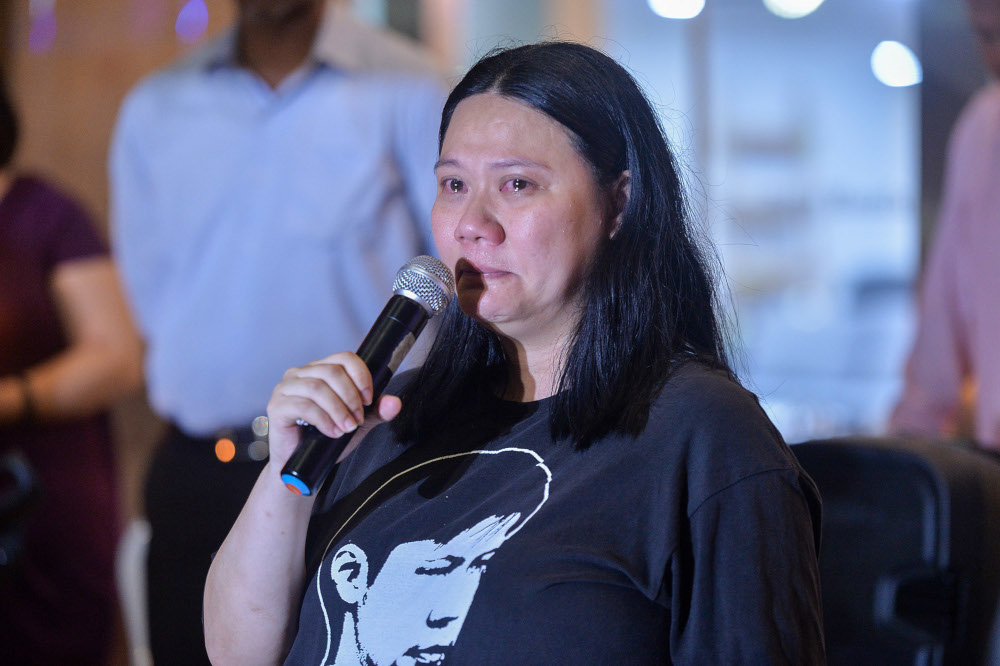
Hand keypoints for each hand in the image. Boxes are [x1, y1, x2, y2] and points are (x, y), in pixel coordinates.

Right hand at [265, 352, 401, 469]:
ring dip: (338, 409)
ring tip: (347, 427)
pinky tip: (332, 432)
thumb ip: (376, 412)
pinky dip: (323, 420)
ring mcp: (286, 388)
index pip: (344, 358)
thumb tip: (395, 403)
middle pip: (332, 372)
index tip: (369, 399)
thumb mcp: (357, 424)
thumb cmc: (326, 440)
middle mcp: (301, 374)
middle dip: (351, 397)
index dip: (361, 376)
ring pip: (317, 388)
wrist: (303, 466)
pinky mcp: (277, 406)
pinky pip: (303, 406)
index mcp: (320, 369)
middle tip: (358, 420)